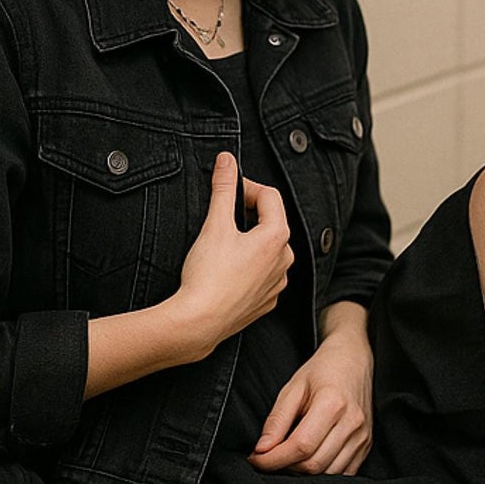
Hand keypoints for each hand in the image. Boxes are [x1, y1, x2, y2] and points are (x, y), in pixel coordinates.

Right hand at [171, 152, 292, 359]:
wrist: (199, 322)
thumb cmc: (208, 275)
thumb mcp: (215, 224)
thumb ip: (223, 188)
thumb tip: (226, 161)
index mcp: (277, 237)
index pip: (270, 196)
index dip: (247, 186)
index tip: (227, 189)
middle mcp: (285, 260)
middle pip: (272, 222)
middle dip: (249, 213)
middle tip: (223, 214)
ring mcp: (277, 283)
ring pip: (269, 250)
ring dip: (251, 240)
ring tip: (223, 244)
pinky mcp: (266, 301)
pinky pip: (263, 274)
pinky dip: (250, 266)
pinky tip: (228, 269)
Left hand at [246, 330, 374, 475]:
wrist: (353, 361)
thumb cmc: (322, 371)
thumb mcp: (293, 388)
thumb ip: (277, 420)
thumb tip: (261, 450)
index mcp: (332, 404)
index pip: (300, 446)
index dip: (273, 459)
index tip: (255, 459)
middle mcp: (352, 423)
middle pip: (314, 464)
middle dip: (285, 467)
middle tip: (269, 458)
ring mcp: (362, 437)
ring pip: (328, 473)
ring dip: (303, 473)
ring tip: (288, 457)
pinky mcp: (366, 445)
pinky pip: (342, 473)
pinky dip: (322, 473)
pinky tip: (309, 459)